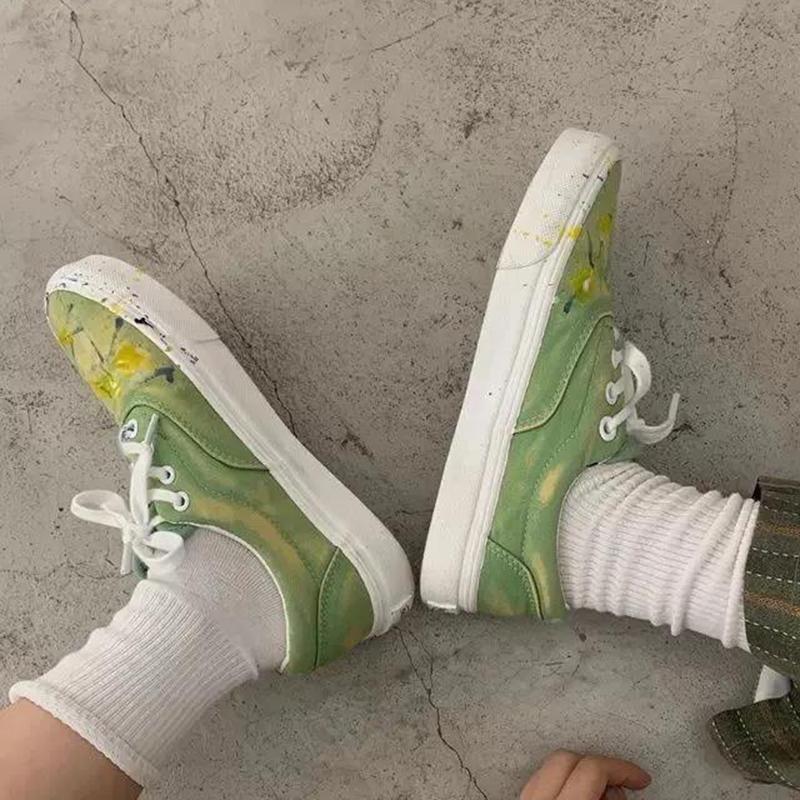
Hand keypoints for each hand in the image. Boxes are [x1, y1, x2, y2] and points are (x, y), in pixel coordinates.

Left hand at [520, 750, 650, 799]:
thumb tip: (619, 792)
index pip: (591, 769)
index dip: (623, 768)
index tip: (641, 778)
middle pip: (566, 758)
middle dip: (597, 764)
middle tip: (621, 784)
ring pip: (549, 767)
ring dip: (579, 772)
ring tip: (602, 794)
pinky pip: (540, 782)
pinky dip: (562, 783)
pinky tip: (579, 797)